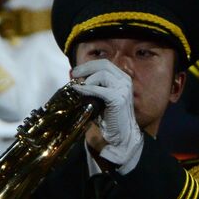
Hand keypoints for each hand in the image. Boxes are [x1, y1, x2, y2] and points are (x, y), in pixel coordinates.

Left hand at [70, 58, 142, 173]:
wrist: (121, 135)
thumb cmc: (108, 117)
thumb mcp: (99, 98)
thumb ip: (91, 86)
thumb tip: (74, 77)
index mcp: (122, 78)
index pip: (104, 63)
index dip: (88, 65)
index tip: (75, 71)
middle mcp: (125, 81)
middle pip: (103, 65)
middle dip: (85, 68)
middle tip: (73, 75)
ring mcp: (123, 89)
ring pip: (102, 75)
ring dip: (87, 80)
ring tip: (79, 88)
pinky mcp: (118, 99)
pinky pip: (99, 90)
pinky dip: (86, 89)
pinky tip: (78, 91)